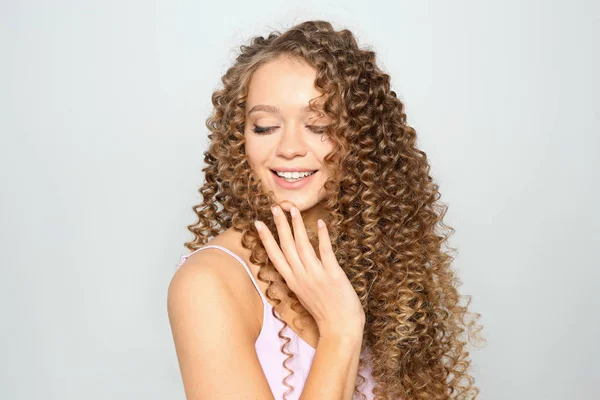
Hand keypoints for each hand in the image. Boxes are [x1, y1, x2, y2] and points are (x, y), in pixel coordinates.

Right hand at [254, 205, 364, 338]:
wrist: (340, 329)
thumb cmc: (325, 313)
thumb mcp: (305, 295)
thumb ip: (299, 278)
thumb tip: (296, 263)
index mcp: (292, 281)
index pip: (275, 256)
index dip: (266, 238)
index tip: (258, 223)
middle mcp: (301, 276)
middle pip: (287, 246)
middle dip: (279, 225)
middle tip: (274, 207)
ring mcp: (316, 275)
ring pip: (303, 245)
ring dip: (297, 226)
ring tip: (293, 209)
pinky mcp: (332, 274)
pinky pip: (325, 252)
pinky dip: (322, 237)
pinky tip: (320, 223)